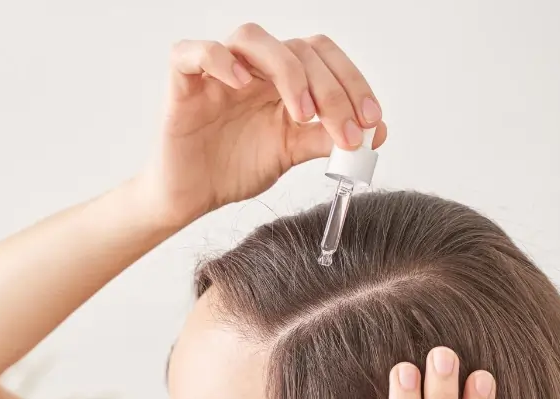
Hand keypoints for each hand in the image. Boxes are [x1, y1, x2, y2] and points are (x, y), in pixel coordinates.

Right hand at [141, 23, 387, 225]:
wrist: (191, 198)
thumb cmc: (234, 169)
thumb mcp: (291, 153)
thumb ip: (326, 138)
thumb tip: (376, 132)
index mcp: (280, 79)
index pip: (323, 57)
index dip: (352, 82)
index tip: (371, 122)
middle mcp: (252, 68)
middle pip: (297, 48)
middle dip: (330, 89)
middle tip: (345, 131)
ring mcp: (217, 73)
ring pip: (252, 37)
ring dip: (286, 70)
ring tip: (300, 112)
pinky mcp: (183, 84)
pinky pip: (194, 53)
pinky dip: (219, 60)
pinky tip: (241, 85)